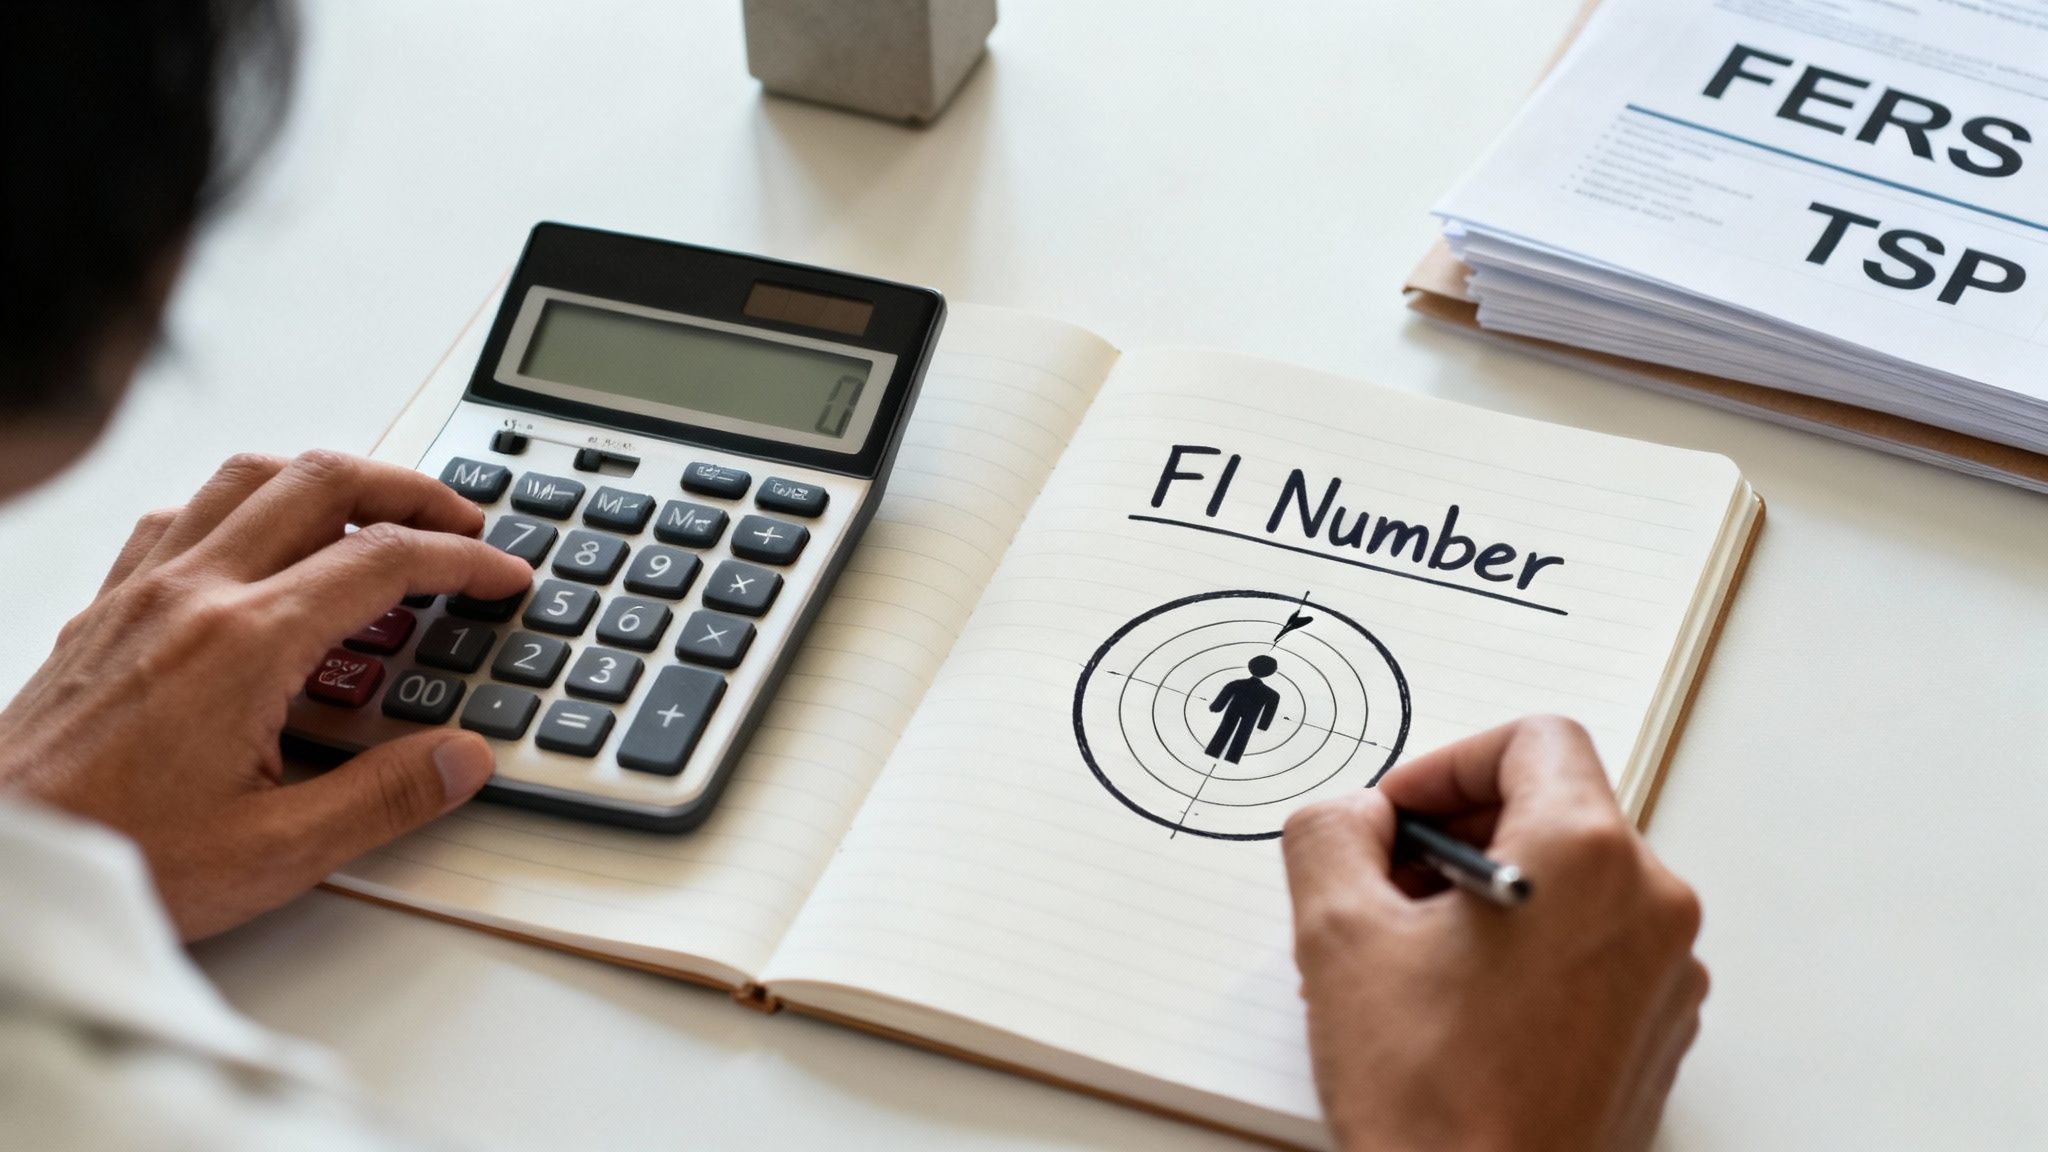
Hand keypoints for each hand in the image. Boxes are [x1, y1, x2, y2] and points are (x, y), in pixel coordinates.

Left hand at [0, 451, 530, 938]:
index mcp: (244, 646)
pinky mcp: (105, 609)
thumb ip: (385, 798)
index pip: (383, 560)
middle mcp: (191, 596)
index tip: (500, 573)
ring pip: (247, 477)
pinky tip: (263, 544)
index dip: (462, 557)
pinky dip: (243, 505)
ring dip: (327, 479)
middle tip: (460, 521)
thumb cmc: (115, 857)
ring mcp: (140, 592)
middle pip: (321, 481)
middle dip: (410, 489)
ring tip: (376, 512)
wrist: (1, 869)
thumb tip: (462, 758)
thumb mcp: (275, 853)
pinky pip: (180, 514)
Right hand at [1282, 717, 1707, 1151]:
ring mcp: (1666, 974)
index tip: (1395, 815)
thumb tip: (1350, 816)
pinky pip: (1593, 948)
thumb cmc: (1433, 1100)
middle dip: (1456, 834)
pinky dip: (1526, 949)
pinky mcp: (1658, 1031)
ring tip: (1407, 959)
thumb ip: (1332, 833)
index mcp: (1585, 856)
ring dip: (1486, 895)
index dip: (1446, 765)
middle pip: (1554, 808)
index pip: (1532, 740)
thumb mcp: (1337, 936)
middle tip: (1384, 887)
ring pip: (1572, 882)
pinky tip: (1453, 1006)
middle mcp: (1649, 904)